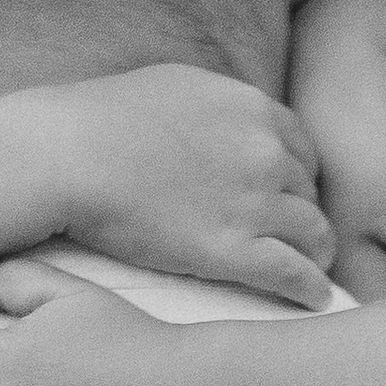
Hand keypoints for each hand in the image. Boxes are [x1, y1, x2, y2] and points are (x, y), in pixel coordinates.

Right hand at [37, 66, 335, 309]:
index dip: (299, 175)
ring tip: (313, 270)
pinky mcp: (231, 250)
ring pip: (312, 233)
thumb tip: (221, 118)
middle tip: (299, 238)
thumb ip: (215, 105)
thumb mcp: (176, 86)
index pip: (301, 147)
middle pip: (307, 191)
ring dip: (316, 253)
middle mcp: (264, 152)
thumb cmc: (104, 120)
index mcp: (251, 109)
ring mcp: (252, 203)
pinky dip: (310, 288)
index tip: (292, 196)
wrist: (70, 155)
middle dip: (305, 213)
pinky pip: (292, 273)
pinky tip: (314, 299)